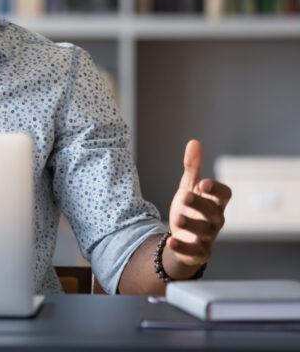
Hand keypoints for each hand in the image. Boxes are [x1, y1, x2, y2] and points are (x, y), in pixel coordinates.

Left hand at [167, 139, 231, 271]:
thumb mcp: (189, 187)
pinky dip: (183, 246)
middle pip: (214, 212)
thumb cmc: (190, 209)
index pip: (225, 195)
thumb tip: (194, 142)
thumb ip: (193, 168)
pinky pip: (194, 251)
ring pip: (205, 232)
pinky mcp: (198, 252)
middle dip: (201, 204)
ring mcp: (208, 237)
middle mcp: (215, 220)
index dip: (217, 189)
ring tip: (177, 217)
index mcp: (214, 202)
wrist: (182, 238)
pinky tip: (171, 239)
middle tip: (184, 196)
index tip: (203, 183)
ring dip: (192, 224)